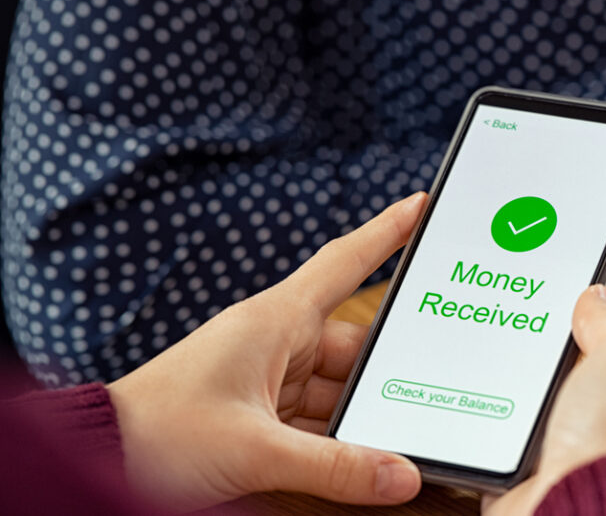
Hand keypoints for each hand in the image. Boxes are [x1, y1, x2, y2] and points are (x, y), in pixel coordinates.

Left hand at [107, 193, 428, 509]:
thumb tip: (401, 474)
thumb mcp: (255, 450)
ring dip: (360, 414)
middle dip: (387, 374)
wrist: (96, 463)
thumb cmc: (156, 436)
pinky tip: (360, 458)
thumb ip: (335, 465)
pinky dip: (337, 438)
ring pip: (336, 388)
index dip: (386, 234)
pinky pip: (315, 417)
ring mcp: (265, 378)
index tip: (422, 207)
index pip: (343, 263)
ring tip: (396, 437)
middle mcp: (273, 342)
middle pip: (353, 346)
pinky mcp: (256, 413)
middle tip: (432, 387)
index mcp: (272, 321)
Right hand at [483, 279, 605, 514]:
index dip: (603, 292)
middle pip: (578, 352)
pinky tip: (478, 383)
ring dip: (519, 366)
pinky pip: (504, 419)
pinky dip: (491, 402)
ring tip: (497, 331)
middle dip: (554, 326)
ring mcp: (572, 439)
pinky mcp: (529, 461)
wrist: (572, 511)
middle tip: (528, 294)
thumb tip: (595, 295)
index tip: (577, 266)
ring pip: (538, 385)